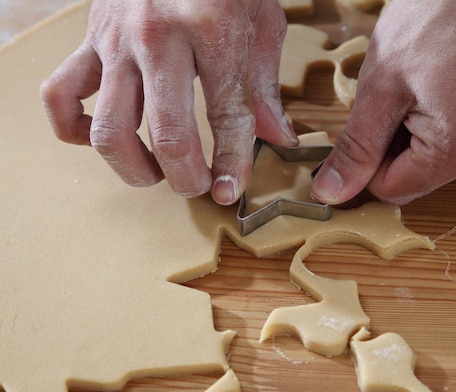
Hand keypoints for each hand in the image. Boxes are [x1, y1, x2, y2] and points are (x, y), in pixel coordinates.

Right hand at [40, 0, 296, 203]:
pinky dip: (74, 129)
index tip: (232, 190)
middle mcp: (159, 39)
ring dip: (134, 169)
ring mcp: (117, 41)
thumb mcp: (262, 19)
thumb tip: (277, 138)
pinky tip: (103, 137)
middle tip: (197, 185)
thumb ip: (265, 84)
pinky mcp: (89, 40)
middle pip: (167, 136)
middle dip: (185, 178)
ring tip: (155, 172)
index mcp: (212, 30)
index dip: (233, 164)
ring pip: (110, 130)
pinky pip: (60, 95)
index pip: (228, 117)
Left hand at [311, 0, 455, 205]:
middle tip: (400, 96)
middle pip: (416, 178)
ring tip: (425, 87)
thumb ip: (356, 148)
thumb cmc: (437, 17)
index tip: (370, 121)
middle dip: (395, 145)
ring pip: (435, 164)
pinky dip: (441, 127)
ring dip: (416, 134)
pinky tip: (443, 90)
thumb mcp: (381, 86)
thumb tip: (330, 192)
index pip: (392, 188)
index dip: (369, 160)